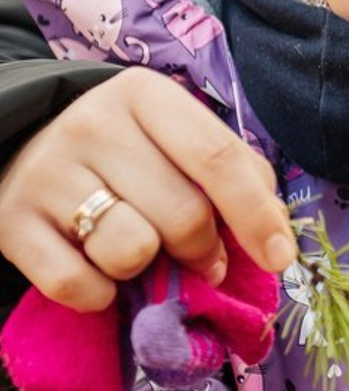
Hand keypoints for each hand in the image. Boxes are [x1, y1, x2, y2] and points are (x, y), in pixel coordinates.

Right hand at [0, 67, 295, 310]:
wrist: (26, 142)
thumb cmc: (131, 148)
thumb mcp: (182, 138)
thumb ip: (236, 174)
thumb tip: (274, 231)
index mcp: (146, 96)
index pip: (217, 159)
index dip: (256, 216)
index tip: (279, 259)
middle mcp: (93, 124)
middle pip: (183, 215)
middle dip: (204, 251)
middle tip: (202, 258)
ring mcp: (46, 172)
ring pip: (131, 252)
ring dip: (147, 268)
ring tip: (137, 248)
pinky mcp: (10, 221)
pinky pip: (77, 285)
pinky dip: (100, 294)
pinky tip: (97, 268)